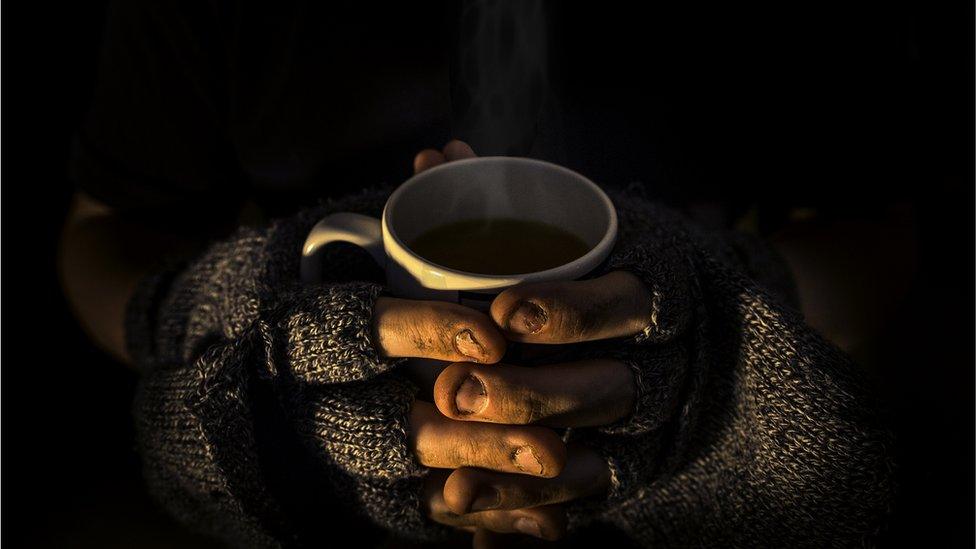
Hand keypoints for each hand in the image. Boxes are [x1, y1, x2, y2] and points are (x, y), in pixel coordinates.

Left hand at [400, 140, 658, 542]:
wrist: (684, 318)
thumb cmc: (610, 261)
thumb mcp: (579, 220)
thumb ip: (509, 192)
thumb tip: (436, 154)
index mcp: (657, 286)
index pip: (623, 302)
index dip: (567, 311)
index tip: (501, 312)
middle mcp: (664, 359)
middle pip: (609, 387)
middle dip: (531, 394)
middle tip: (454, 391)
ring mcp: (651, 418)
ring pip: (600, 449)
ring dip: (524, 461)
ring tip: (453, 469)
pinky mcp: (633, 462)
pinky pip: (587, 492)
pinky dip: (530, 503)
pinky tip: (470, 503)